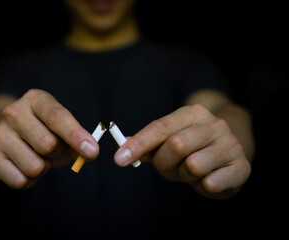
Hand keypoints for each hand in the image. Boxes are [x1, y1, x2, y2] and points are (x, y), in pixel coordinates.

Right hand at [0, 89, 98, 188]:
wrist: (8, 135)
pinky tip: (25, 167)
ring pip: (35, 166)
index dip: (76, 136)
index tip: (92, 152)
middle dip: (57, 154)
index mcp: (36, 99)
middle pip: (48, 145)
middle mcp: (14, 112)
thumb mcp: (61, 128)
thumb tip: (88, 153)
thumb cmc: (43, 130)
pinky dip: (30, 181)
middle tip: (53, 150)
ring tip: (38, 157)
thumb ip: (76, 139)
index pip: (57, 117)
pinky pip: (20, 181)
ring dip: (44, 168)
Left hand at [114, 103, 250, 198]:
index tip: (119, 159)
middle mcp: (215, 124)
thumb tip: (124, 147)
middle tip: (169, 167)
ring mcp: (231, 144)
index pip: (160, 127)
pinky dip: (201, 186)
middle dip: (165, 163)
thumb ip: (148, 144)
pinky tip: (207, 179)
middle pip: (176, 145)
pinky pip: (210, 183)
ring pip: (193, 166)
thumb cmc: (192, 147)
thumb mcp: (168, 140)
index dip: (139, 144)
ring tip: (191, 172)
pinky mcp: (243, 167)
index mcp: (193, 113)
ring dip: (184, 175)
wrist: (229, 152)